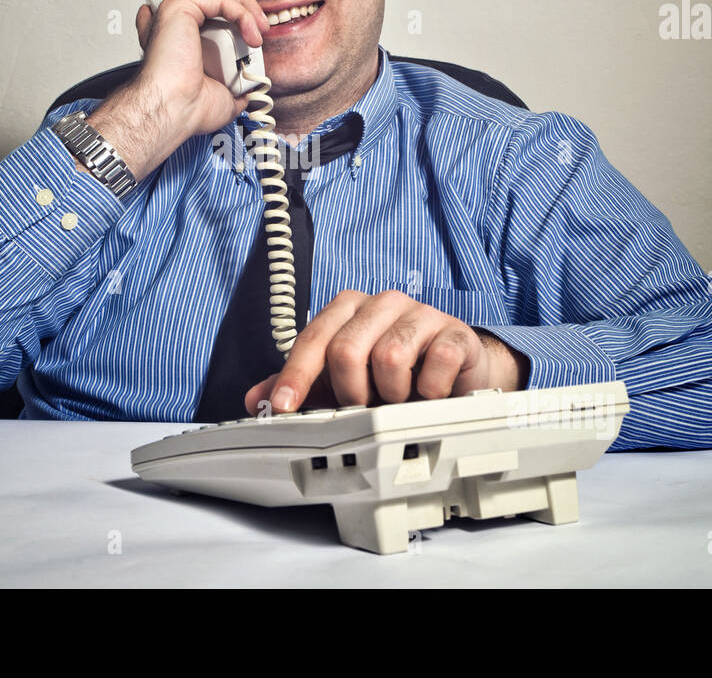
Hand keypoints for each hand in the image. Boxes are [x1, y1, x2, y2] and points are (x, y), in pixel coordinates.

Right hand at [82, 0, 271, 183]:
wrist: (174, 110)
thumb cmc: (186, 107)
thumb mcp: (220, 97)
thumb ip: (232, 88)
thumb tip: (246, 91)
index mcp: (175, 40)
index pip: (197, 9)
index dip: (226, 11)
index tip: (250, 30)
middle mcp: (172, 24)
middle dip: (241, 4)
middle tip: (261, 28)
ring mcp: (173, 14)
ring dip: (244, 4)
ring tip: (260, 27)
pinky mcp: (180, 8)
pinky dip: (242, 13)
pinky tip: (252, 33)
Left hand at [244, 290, 529, 413]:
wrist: (455, 371)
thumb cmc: (394, 374)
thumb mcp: (341, 380)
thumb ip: (299, 384)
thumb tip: (256, 398)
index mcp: (348, 310)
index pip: (312, 339)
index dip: (296, 376)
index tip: (284, 407)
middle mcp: (381, 304)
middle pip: (346, 348)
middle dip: (350, 391)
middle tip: (362, 407)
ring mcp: (420, 314)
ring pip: (390, 356)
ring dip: (391, 393)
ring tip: (398, 399)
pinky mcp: (455, 332)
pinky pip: (436, 362)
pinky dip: (429, 390)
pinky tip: (429, 394)